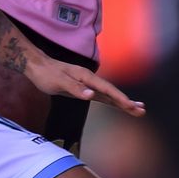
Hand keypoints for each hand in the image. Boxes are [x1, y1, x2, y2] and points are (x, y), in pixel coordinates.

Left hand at [25, 56, 144, 117]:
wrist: (36, 66)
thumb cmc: (46, 74)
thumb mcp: (58, 82)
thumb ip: (75, 88)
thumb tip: (92, 95)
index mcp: (85, 76)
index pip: (106, 89)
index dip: (119, 98)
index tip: (131, 106)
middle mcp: (89, 79)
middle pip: (111, 92)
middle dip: (126, 102)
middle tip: (142, 111)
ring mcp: (87, 83)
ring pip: (108, 95)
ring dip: (122, 102)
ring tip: (138, 109)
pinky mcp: (83, 88)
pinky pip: (101, 96)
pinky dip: (111, 101)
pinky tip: (118, 105)